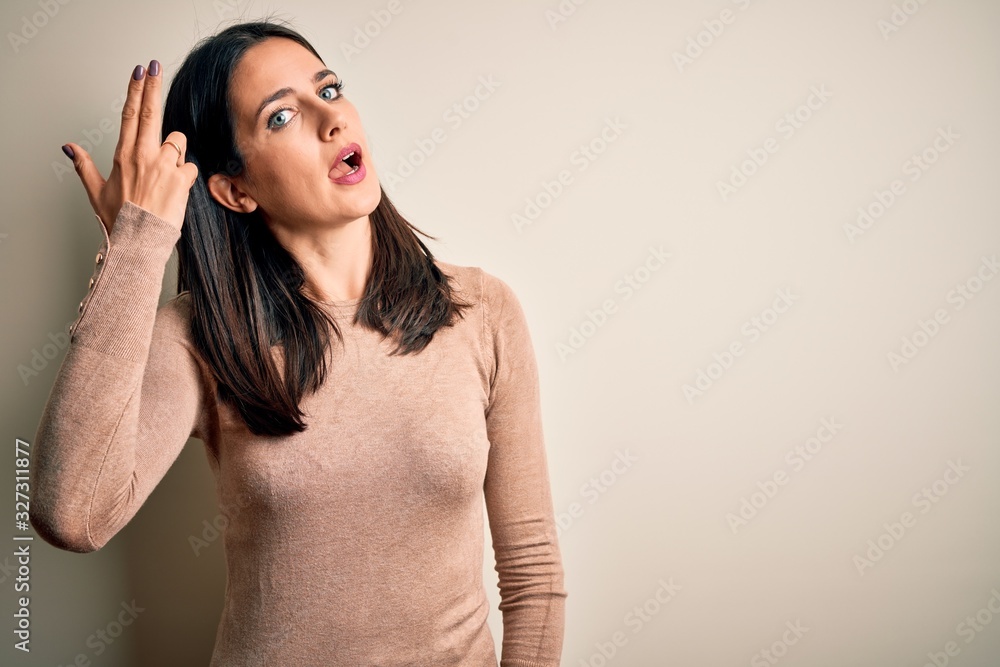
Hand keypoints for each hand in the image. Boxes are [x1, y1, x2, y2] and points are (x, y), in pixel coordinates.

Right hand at [62, 60, 197, 234]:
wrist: (138, 241)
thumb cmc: (119, 220)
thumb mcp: (96, 192)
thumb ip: (84, 166)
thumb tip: (69, 147)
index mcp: (124, 156)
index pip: (129, 115)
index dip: (134, 91)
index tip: (139, 72)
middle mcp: (144, 156)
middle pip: (150, 113)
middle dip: (153, 87)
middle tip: (155, 66)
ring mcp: (164, 166)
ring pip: (178, 143)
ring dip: (176, 154)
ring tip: (165, 176)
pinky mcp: (181, 179)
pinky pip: (190, 167)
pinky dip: (186, 175)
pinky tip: (175, 189)